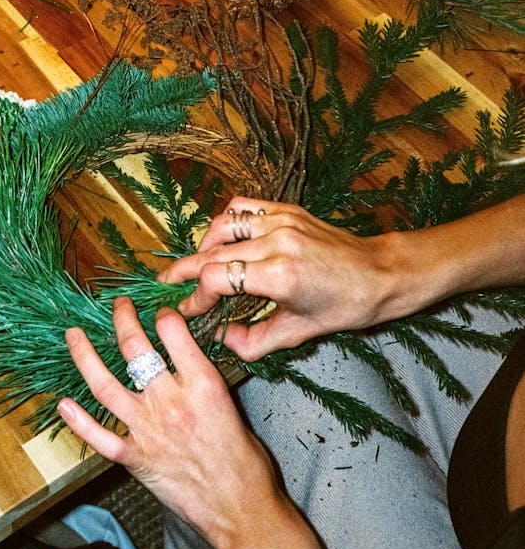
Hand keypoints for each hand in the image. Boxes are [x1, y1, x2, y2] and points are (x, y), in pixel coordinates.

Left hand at [58, 296, 285, 548]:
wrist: (241, 511)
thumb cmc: (246, 462)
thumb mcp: (231, 406)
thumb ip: (203, 381)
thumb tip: (183, 361)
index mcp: (203, 384)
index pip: (172, 331)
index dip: (162, 315)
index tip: (157, 312)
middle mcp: (171, 401)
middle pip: (134, 348)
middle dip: (122, 319)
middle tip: (117, 306)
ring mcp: (148, 430)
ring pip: (104, 385)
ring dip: (84, 356)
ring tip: (73, 335)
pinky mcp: (134, 459)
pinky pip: (98, 436)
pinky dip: (78, 421)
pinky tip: (63, 404)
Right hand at [157, 197, 395, 357]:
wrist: (380, 274)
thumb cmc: (345, 307)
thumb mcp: (299, 333)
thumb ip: (254, 341)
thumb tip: (220, 339)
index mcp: (280, 276)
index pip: (215, 279)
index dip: (195, 297)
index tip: (188, 311)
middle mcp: (276, 242)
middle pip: (211, 252)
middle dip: (184, 272)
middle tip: (168, 287)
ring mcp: (281, 220)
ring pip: (221, 225)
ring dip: (202, 245)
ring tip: (197, 265)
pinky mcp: (286, 209)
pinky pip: (242, 206)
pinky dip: (225, 222)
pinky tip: (223, 239)